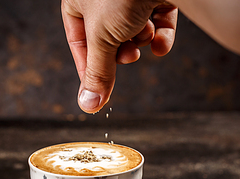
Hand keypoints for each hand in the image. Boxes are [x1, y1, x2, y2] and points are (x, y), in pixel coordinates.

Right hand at [62, 0, 177, 112]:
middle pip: (108, 38)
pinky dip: (161, 35)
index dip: (88, 68)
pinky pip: (158, 21)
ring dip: (140, 39)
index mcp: (79, 0)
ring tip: (144, 34)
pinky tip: (161, 42)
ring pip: (134, 31)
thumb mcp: (102, 37)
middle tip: (127, 56)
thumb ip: (97, 72)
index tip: (98, 91)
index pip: (78, 41)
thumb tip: (88, 106)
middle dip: (119, 51)